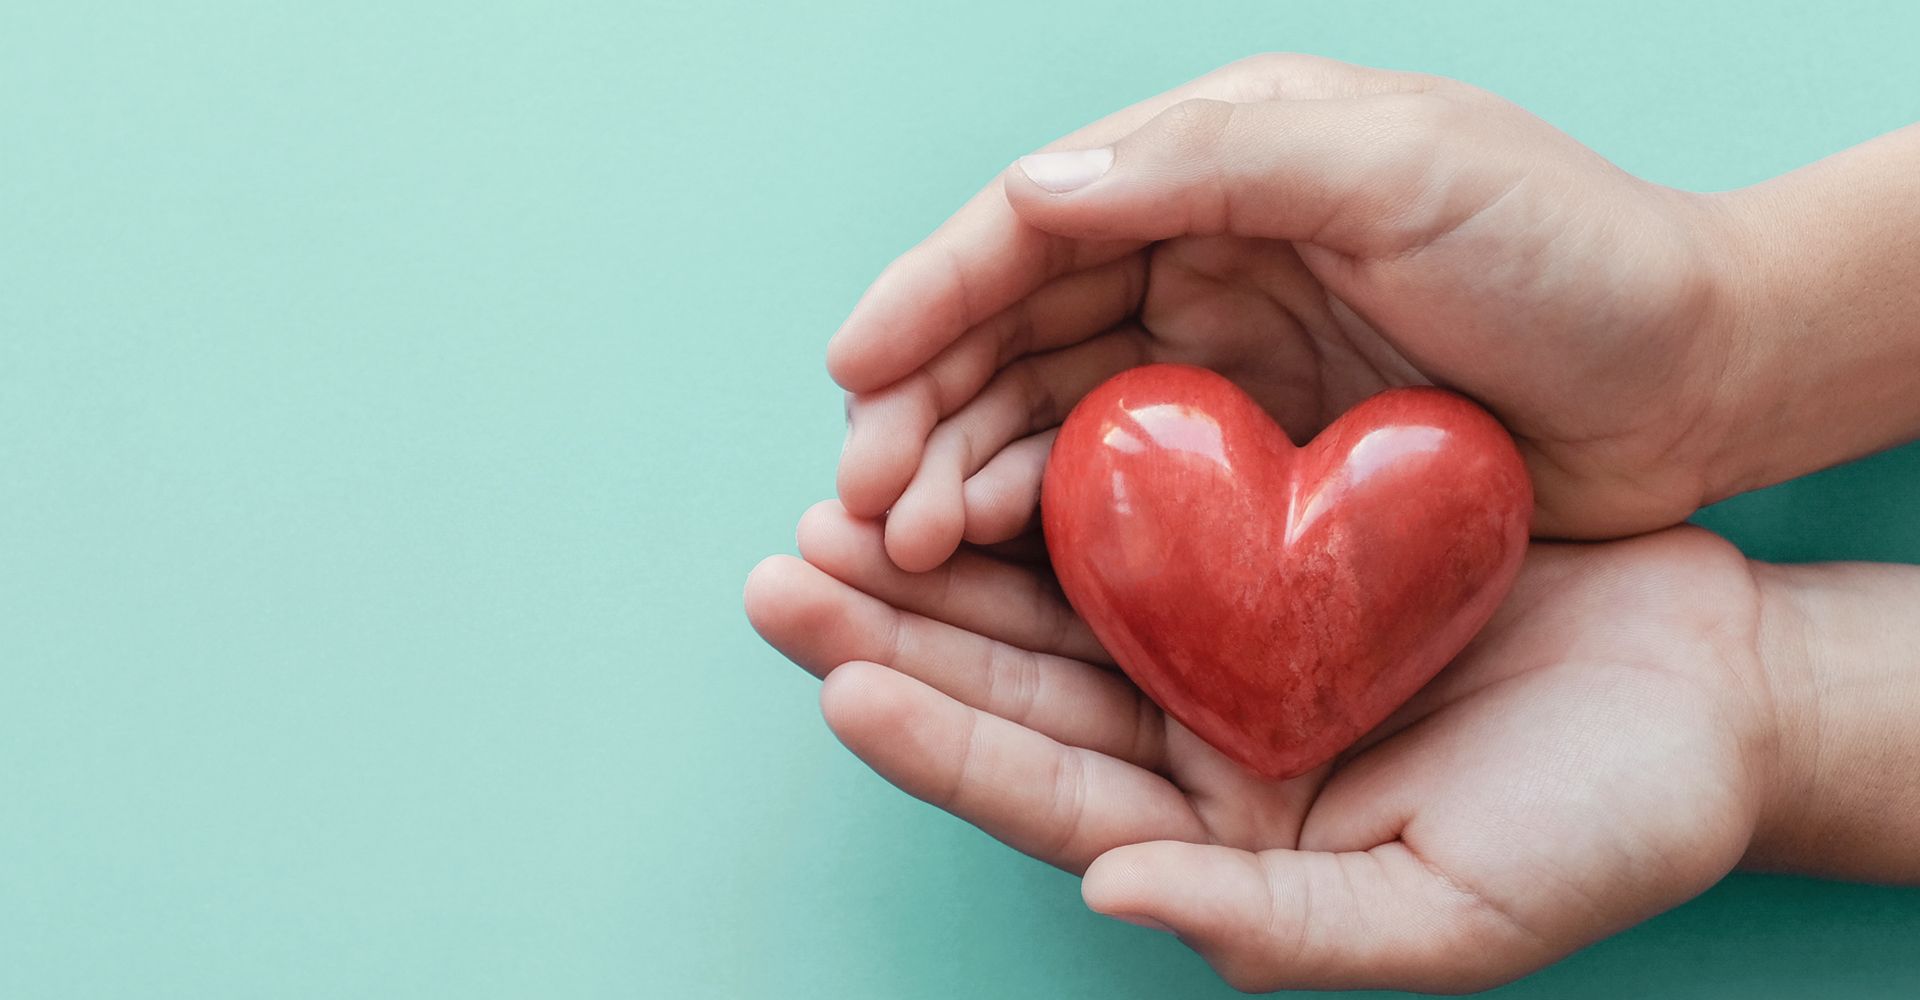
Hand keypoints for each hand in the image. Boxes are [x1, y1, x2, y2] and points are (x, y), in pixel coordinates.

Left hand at [745, 506, 1782, 992]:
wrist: (1713, 692)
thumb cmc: (1605, 824)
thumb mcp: (1446, 912)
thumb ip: (1278, 925)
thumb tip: (1111, 891)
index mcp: (1220, 841)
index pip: (1047, 795)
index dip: (939, 742)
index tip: (839, 678)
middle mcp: (1199, 746)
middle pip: (1016, 688)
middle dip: (893, 632)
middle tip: (784, 570)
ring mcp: (1229, 645)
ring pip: (1053, 598)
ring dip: (944, 554)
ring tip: (835, 505)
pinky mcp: (1271, 554)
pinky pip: (1143, 516)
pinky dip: (1057, 483)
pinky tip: (980, 443)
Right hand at [829, 53, 1747, 571]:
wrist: (1701, 378)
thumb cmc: (1572, 252)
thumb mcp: (1403, 169)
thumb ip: (1218, 162)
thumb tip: (1030, 191)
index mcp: (1220, 161)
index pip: (1036, 222)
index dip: (932, 291)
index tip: (852, 368)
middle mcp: (1199, 253)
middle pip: (1015, 328)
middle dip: (923, 408)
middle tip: (861, 502)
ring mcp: (1220, 362)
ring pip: (1047, 414)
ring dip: (961, 473)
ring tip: (904, 547)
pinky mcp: (1250, 461)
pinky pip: (1116, 488)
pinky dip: (1044, 522)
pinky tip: (992, 562)